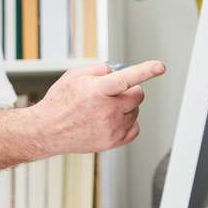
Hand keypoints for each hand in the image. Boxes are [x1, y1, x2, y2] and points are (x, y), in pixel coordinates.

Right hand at [30, 60, 165, 155]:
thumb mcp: (74, 75)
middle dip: (130, 90)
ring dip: (126, 106)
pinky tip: (113, 119)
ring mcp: (111, 128)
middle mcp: (106, 110)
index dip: (145, 71)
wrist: (48, 130)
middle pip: (137, 95)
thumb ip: (100, 69)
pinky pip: (135, 128)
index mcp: (96, 91)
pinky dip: (128, 122)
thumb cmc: (60, 103)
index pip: (126, 78)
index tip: (160, 66)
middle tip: (113, 92)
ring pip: (136, 111)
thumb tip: (118, 71)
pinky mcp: (113, 141)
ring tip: (104, 108)